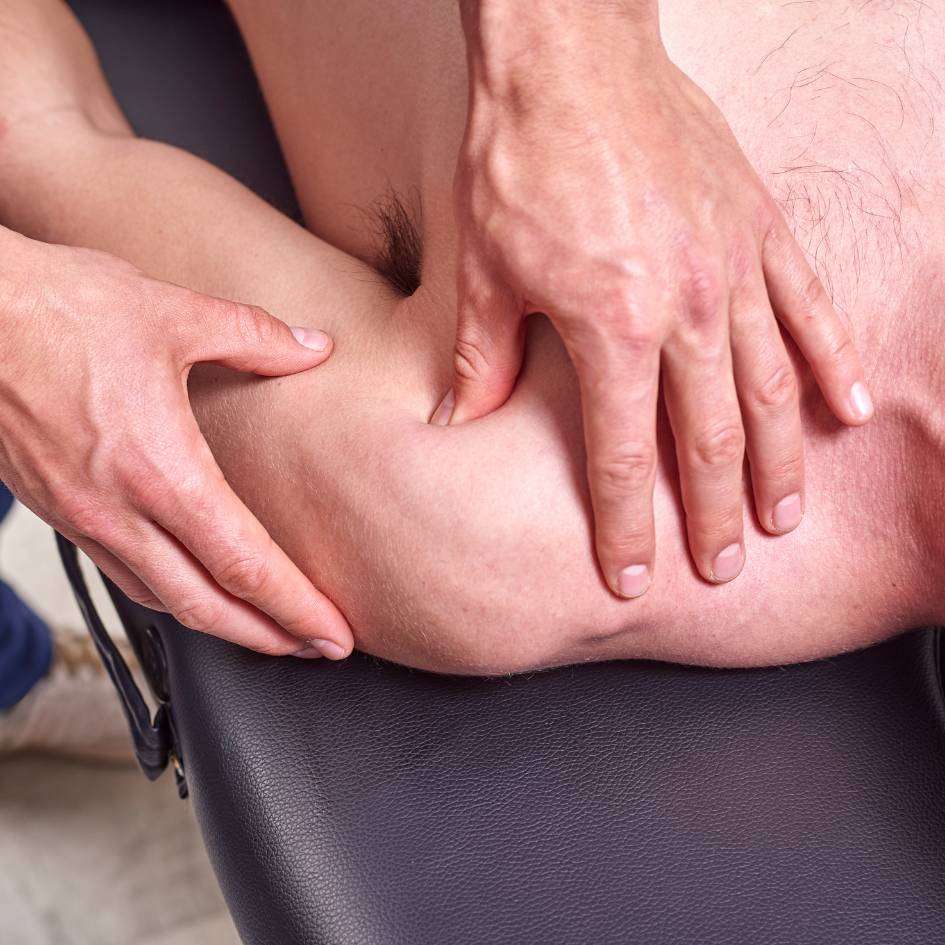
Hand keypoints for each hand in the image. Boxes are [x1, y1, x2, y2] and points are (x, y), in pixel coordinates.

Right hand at [0, 230, 351, 658]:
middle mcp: (118, 510)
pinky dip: (171, 597)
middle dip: (271, 637)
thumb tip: (314, 348)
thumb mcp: (174, 314)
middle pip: (207, 605)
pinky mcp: (58, 512)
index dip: (296, 607)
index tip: (334, 633)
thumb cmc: (58, 308)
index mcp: (159, 469)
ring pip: (163, 600)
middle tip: (319, 650)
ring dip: (223, 626)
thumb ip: (256, 338)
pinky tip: (194, 590)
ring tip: (269, 632)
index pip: (243, 563)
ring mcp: (83, 518)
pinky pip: (124, 576)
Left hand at [447, 1, 872, 596]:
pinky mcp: (759, 226)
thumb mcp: (485, 272)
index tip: (631, 579)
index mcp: (611, 325)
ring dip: (779, 464)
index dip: (627, 526)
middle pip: (709, 439)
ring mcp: (732, 266)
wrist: (569, 60)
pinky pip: (811, 307)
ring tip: (782, 520)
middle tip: (722, 569)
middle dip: (714, 515)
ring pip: (769, 388)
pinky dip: (833, 362)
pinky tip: (849, 411)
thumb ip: (483, 360)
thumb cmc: (519, 163)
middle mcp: (685, 307)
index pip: (623, 455)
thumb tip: (455, 423)